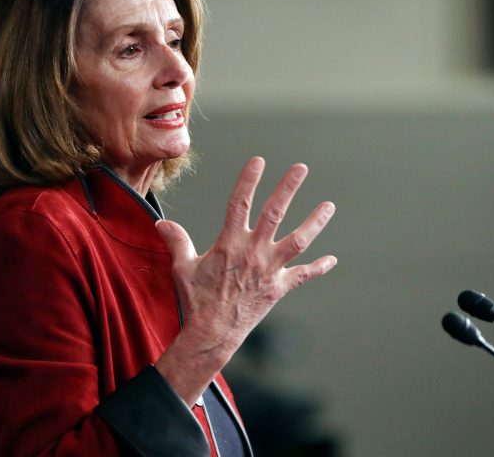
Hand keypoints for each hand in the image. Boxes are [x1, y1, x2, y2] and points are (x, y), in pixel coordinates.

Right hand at [154, 157, 335, 404]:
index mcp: (230, 243)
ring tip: (329, 206)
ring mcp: (270, 270)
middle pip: (275, 213)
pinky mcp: (279, 288)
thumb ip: (176, 241)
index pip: (240, 203)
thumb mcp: (182, 267)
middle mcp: (254, 252)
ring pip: (298, 240)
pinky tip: (332, 259)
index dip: (249, 180)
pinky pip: (303, 275)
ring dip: (315, 222)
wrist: (212, 334)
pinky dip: (318, 268)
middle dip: (288, 188)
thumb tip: (161, 222)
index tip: (259, 161)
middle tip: (301, 168)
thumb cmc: (196, 300)